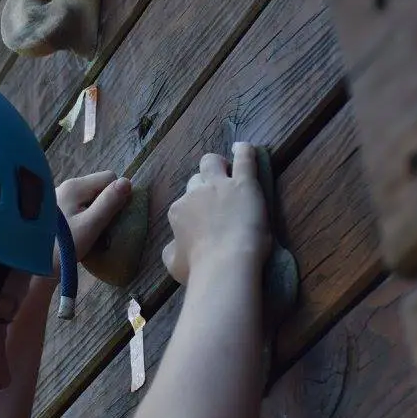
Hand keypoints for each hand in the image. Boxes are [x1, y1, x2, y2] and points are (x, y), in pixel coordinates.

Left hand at [53, 170, 133, 276]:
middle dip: (105, 204)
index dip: (117, 196)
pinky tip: (78, 234)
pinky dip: (84, 218)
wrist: (33, 269)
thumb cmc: (63, 247)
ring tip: (89, 233)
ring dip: (95, 213)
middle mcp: (65, 186)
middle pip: (98, 186)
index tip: (113, 218)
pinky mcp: (55, 210)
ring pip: (89, 197)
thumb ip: (109, 203)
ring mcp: (58, 197)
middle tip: (100, 228)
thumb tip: (127, 182)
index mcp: (74, 186)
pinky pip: (78, 206)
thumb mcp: (90, 226)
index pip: (109, 177)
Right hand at [161, 143, 269, 284]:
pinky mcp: (243, 184)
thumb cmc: (200, 269)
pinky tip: (243, 148)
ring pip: (212, 162)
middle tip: (215, 195)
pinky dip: (244, 151)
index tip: (203, 220)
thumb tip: (174, 243)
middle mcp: (195, 194)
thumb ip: (172, 248)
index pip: (183, 203)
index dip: (193, 210)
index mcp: (178, 212)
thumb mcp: (174, 263)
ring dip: (217, 164)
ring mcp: (219, 186)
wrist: (226, 264)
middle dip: (203, 184)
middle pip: (195, 180)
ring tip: (226, 167)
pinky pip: (244, 159)